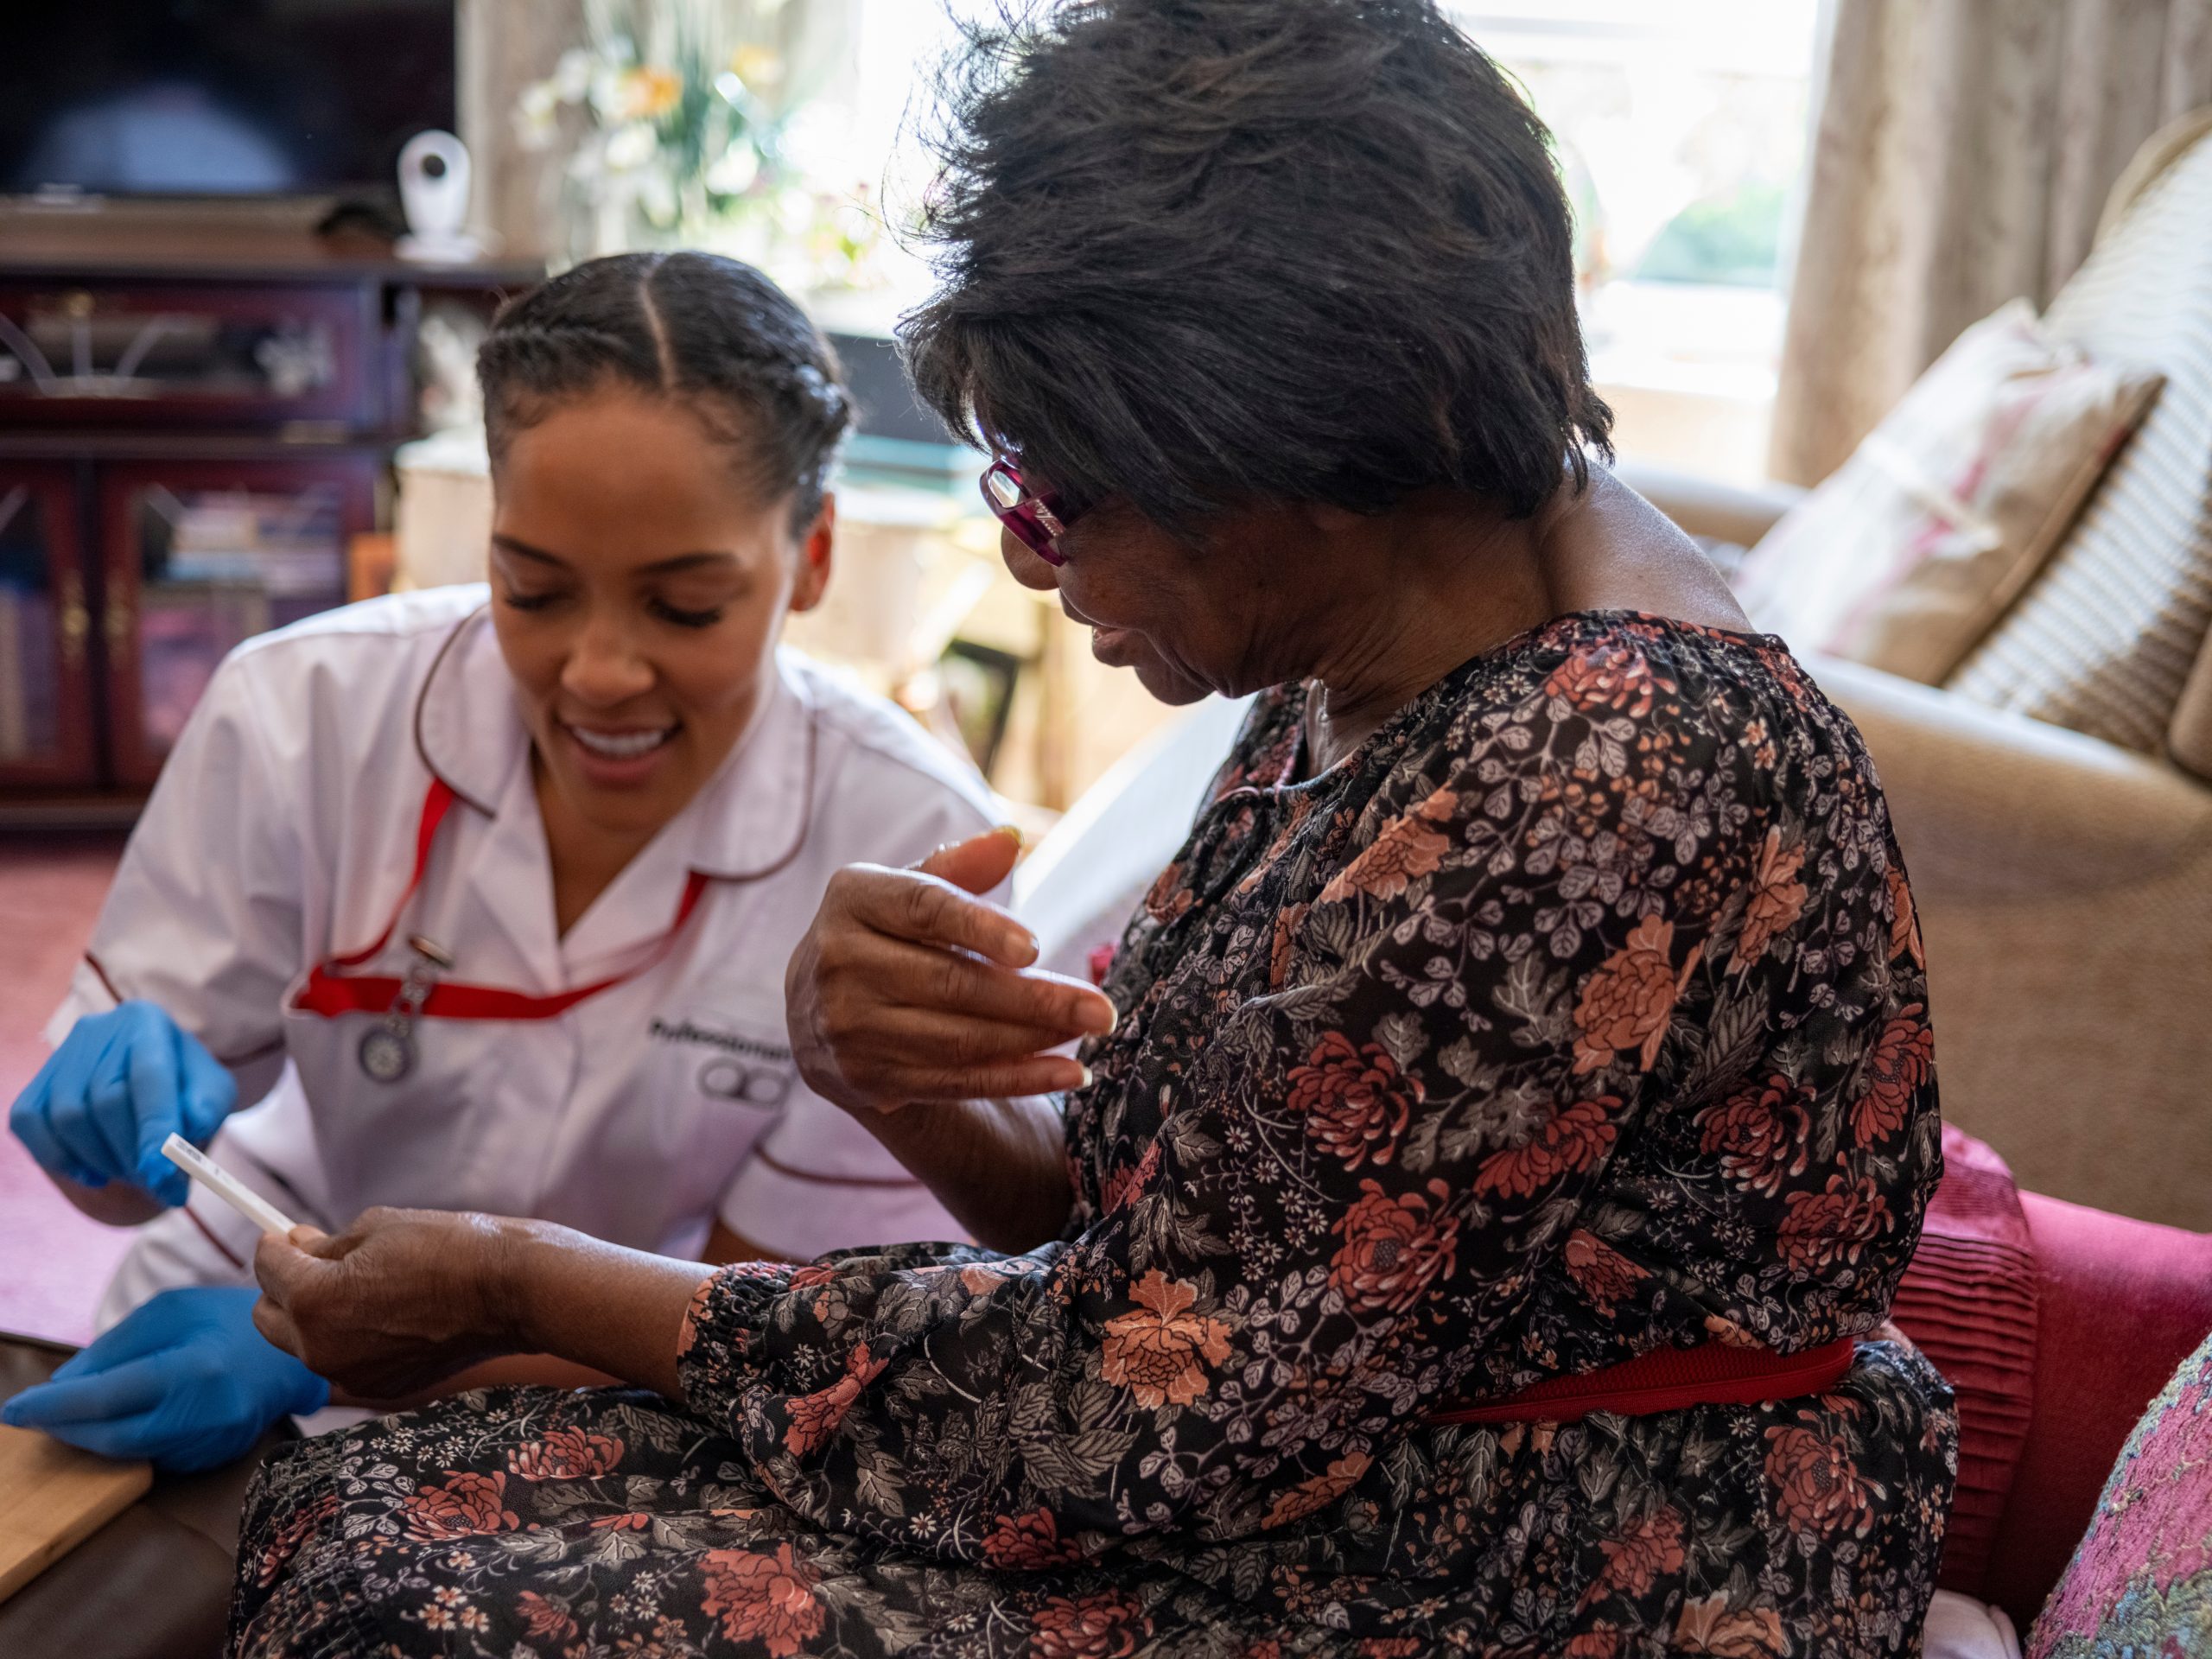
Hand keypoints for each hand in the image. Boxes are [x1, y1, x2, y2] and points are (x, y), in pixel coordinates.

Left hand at [0, 1287, 326, 1471]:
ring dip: (92, 1437)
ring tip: (73, 1415)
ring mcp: (212, 1443)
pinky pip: (153, 1456)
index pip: (104, 1399)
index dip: (51, 1407)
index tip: (14, 1410)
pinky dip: (127, 1441)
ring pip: (128, 1453)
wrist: (293, 1352)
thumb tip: (61, 1387)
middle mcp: (203, 1416)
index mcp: (191, 1371)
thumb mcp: (169, 1312)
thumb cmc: (229, 1321)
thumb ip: (114, 1348)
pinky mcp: (214, 1458)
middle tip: (35, 1415)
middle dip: (65, 1428)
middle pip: (109, 1438)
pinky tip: (121, 1421)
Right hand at [9, 1002, 235, 1205]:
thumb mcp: (211, 1092)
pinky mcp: (34, 1086)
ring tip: (134, 1175)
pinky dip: (61, 1159)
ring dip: (103, 1160)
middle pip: (106, 1100)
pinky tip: (94, 1175)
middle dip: (132, 1152)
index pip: (149, 1075)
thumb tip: (191, 1125)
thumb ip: (206, 1107)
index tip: (161, 1173)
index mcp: (146, 1022)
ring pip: (69, 1118)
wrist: (145, 1089)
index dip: (155, 1127)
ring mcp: (60, 1057)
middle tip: (156, 1182)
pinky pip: (31, 1126)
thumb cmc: (184, 1089)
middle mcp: (98, 1030)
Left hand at [252, 1208, 528, 1402]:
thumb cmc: (449, 1248)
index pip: (267, 1268)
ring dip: (317, 1315)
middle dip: (284, 1288)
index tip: (286, 1235)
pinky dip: (353, 1337)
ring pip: (306, 1342)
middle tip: (316, 1261)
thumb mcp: (376, 1226)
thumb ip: (325, 1245)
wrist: (508, 1291)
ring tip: (365, 1285)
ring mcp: (350, 1375)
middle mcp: (320, 1347)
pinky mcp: (379, 1388)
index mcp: (314, 1300)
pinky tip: (390, 1313)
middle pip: (269, 1317)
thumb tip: (297, 1249)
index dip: (275, 1245)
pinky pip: (345, 1359)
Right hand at [786, 828, 1117, 1115]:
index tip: (1034, 945)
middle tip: (1101, 1008)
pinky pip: (955, 1082)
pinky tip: (1066, 1072)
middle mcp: (840, 963)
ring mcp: (849, 1028)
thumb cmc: (883, 934)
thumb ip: (958, 868)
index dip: (980, 927)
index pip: (923, 909)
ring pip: (958, 1039)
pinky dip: (1016, 1080)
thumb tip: (1010, 838)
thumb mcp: (905, 890)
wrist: (816, 1011)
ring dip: (1033, 1040)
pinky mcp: (868, 1078)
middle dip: (1035, 998)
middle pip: (951, 983)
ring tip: (1089, 1032)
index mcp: (852, 899)